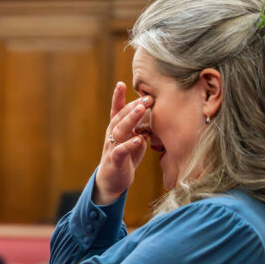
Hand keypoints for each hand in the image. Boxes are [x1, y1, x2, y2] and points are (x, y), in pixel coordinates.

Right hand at [94, 82, 150, 204]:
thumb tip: (153, 112)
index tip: (121, 83)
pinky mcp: (115, 160)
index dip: (117, 97)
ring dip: (131, 119)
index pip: (116, 110)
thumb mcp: (133, 138)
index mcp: (116, 128)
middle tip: (147, 97)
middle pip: (120, 117)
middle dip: (133, 106)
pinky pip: (121, 150)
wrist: (112, 180)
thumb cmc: (125, 156)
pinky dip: (130, 144)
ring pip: (119, 129)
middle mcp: (111, 134)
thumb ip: (140, 126)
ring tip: (141, 110)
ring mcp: (112, 146)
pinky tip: (139, 139)